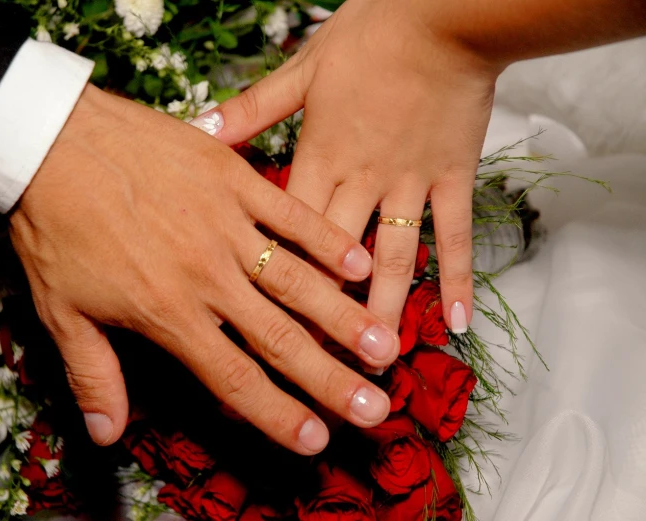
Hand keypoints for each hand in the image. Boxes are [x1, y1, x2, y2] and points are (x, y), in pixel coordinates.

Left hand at [9, 85, 400, 453]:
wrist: (50, 140)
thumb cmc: (55, 226)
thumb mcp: (62, 309)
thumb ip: (93, 374)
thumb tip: (106, 434)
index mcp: (168, 312)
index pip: (234, 375)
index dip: (277, 413)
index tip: (317, 438)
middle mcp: (207, 276)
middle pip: (281, 337)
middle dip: (331, 377)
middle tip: (377, 405)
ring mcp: (225, 224)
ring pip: (298, 280)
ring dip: (345, 315)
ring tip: (387, 343)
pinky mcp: (230, 179)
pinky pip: (289, 213)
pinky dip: (325, 239)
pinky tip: (361, 262)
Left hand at [202, 0, 501, 336]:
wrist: (439, 12)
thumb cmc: (368, 36)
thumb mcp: (301, 70)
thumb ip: (253, 109)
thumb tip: (202, 131)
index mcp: (316, 158)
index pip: (286, 234)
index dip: (271, 282)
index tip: (260, 326)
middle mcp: (359, 180)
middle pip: (333, 259)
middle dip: (324, 314)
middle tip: (318, 367)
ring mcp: (408, 182)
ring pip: (392, 257)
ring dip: (384, 311)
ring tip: (379, 361)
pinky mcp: (451, 176)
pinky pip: (454, 234)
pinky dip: (457, 277)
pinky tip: (456, 322)